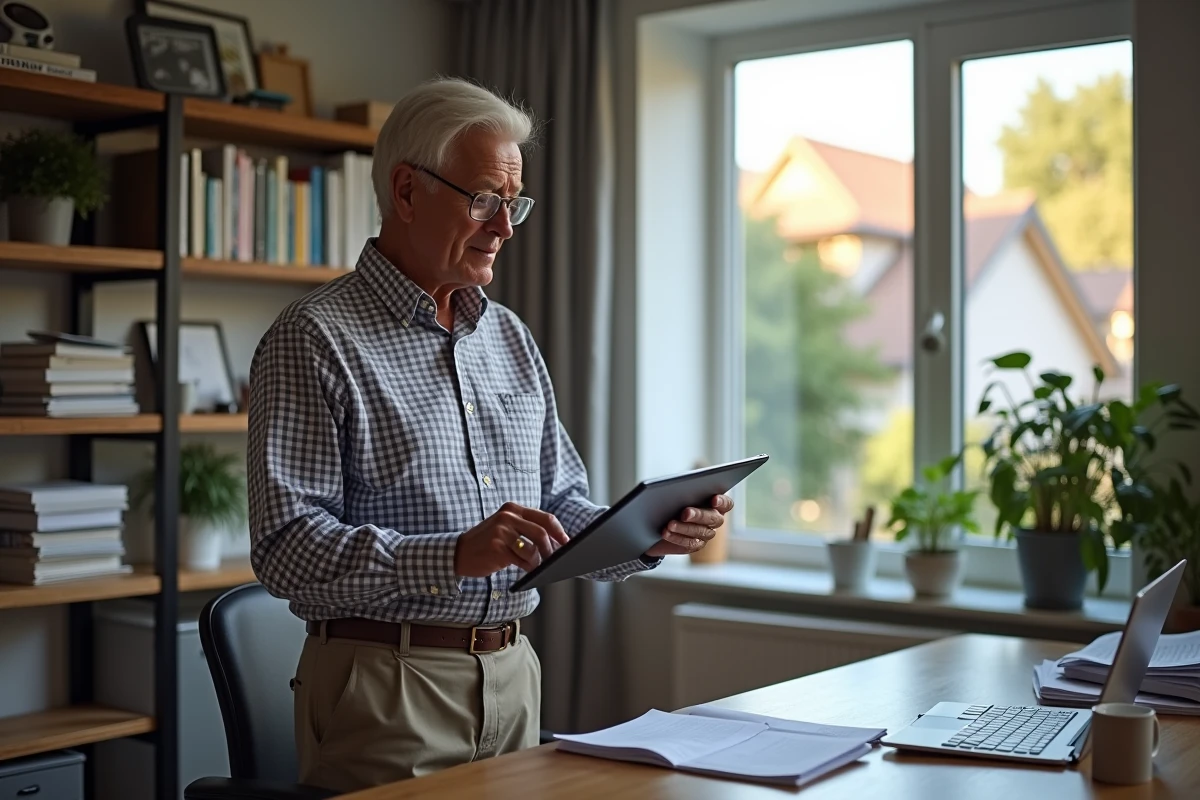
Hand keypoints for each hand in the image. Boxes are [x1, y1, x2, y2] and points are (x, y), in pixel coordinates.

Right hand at [454, 502, 569, 576]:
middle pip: (542, 532)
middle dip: (552, 549)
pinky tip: (526, 570)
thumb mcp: (506, 529)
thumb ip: (527, 531)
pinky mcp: (496, 548)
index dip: (559, 532)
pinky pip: (522, 561)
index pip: (545, 518)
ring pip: (533, 549)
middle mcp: (507, 517)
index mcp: (513, 509)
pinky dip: (528, 568)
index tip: (568, 543)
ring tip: (535, 566)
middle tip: (555, 560)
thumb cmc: (487, 543)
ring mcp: (501, 531)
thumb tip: (556, 544)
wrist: (459, 552)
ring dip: (538, 562)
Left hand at [645, 494, 733, 557]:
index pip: (726, 504)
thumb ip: (684, 490)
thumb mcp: (677, 493)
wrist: (658, 521)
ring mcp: (706, 533)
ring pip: (701, 531)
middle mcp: (714, 519)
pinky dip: (677, 537)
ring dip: (684, 528)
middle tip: (685, 513)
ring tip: (670, 524)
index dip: (722, 502)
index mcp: (715, 503)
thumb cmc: (671, 501)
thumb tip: (677, 488)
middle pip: (713, 518)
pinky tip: (667, 533)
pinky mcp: (695, 544)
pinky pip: (689, 543)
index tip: (714, 500)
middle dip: (699, 515)